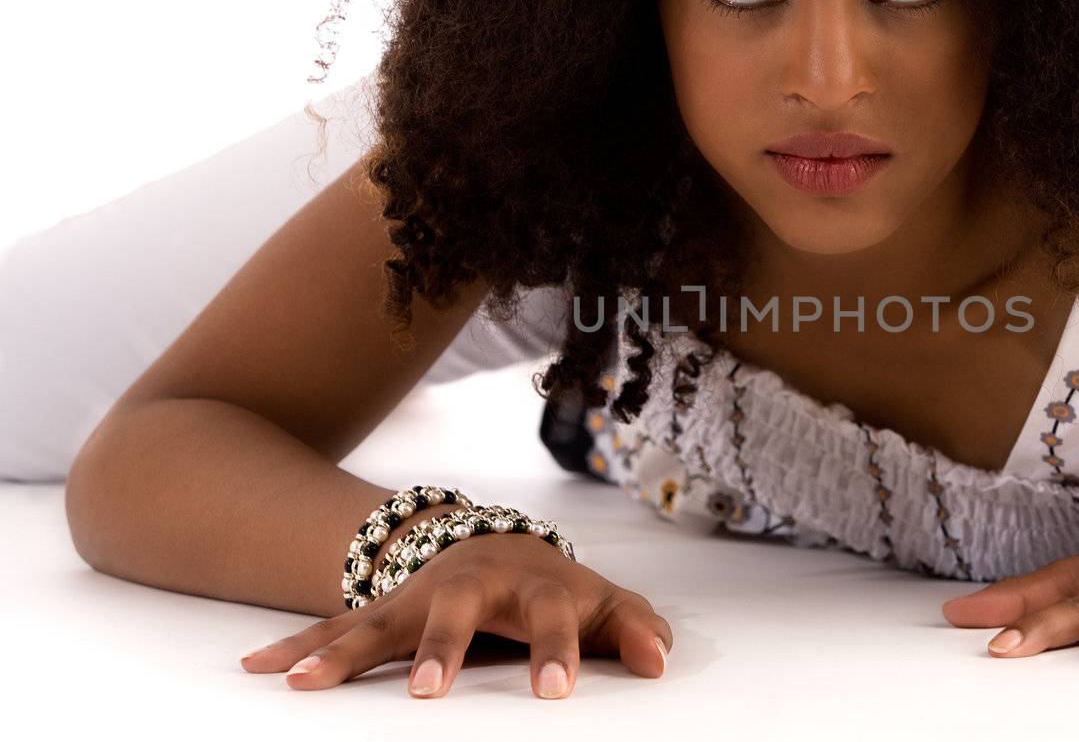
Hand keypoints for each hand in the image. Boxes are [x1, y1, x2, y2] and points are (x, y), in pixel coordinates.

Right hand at [238, 531, 671, 697]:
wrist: (498, 544)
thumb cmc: (556, 589)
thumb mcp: (603, 605)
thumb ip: (635, 630)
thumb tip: (660, 661)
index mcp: (535, 588)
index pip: (553, 617)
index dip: (556, 652)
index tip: (556, 694)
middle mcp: (473, 586)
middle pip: (455, 611)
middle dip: (439, 648)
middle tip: (426, 693)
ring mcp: (421, 595)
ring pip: (379, 620)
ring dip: (342, 652)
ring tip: (306, 685)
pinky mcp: (383, 608)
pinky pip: (336, 626)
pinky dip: (297, 646)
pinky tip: (257, 668)